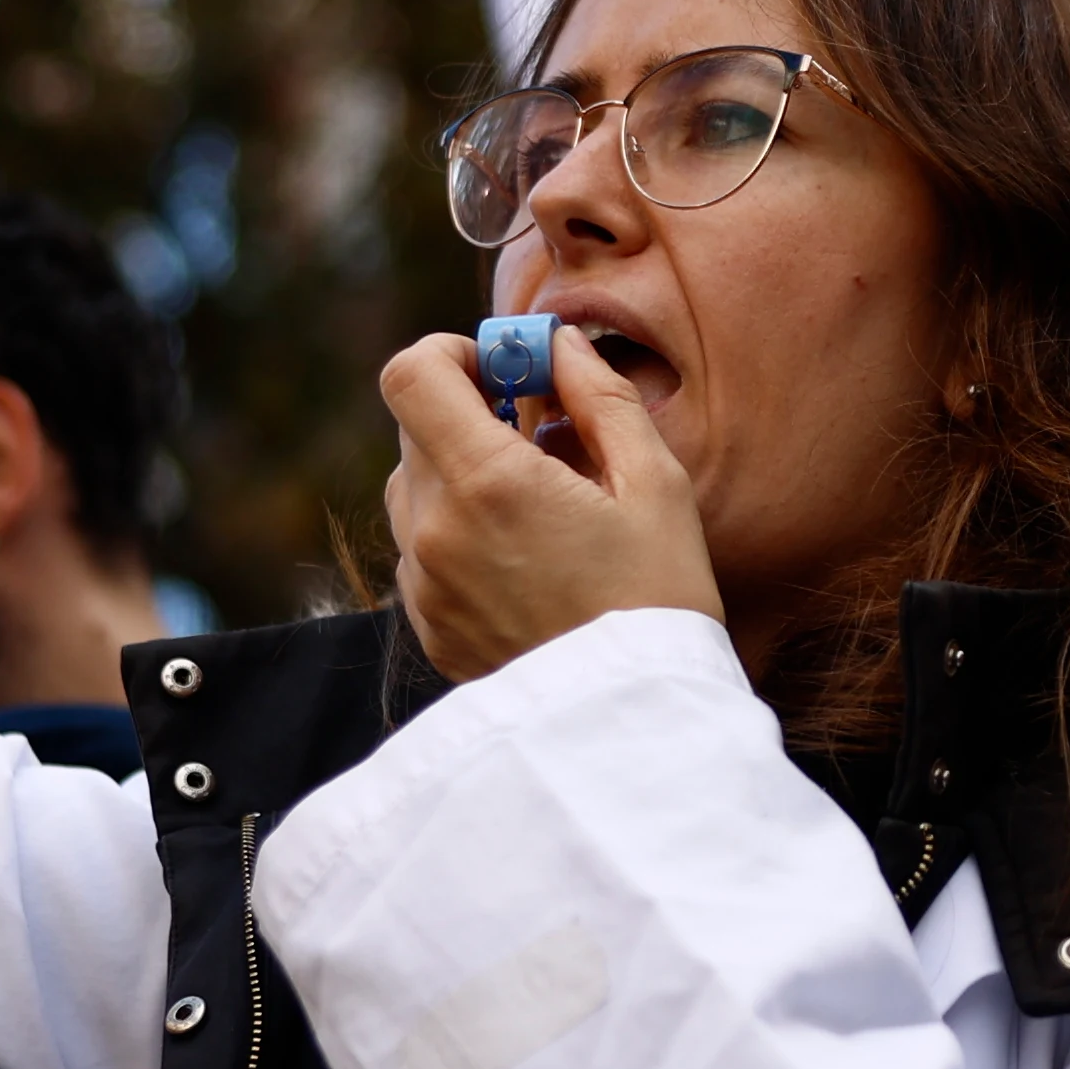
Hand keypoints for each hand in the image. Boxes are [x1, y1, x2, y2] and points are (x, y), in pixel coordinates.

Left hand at [375, 322, 720, 681]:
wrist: (635, 724)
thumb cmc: (658, 599)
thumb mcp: (655, 485)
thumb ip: (600, 398)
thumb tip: (559, 344)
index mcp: (489, 483)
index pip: (411, 376)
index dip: (449, 355)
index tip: (501, 371)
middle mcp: (438, 530)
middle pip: (412, 428)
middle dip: (466, 412)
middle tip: (536, 434)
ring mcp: (425, 585)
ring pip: (412, 490)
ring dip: (458, 474)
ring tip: (534, 504)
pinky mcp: (429, 628)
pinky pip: (423, 551)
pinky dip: (458, 534)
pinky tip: (523, 560)